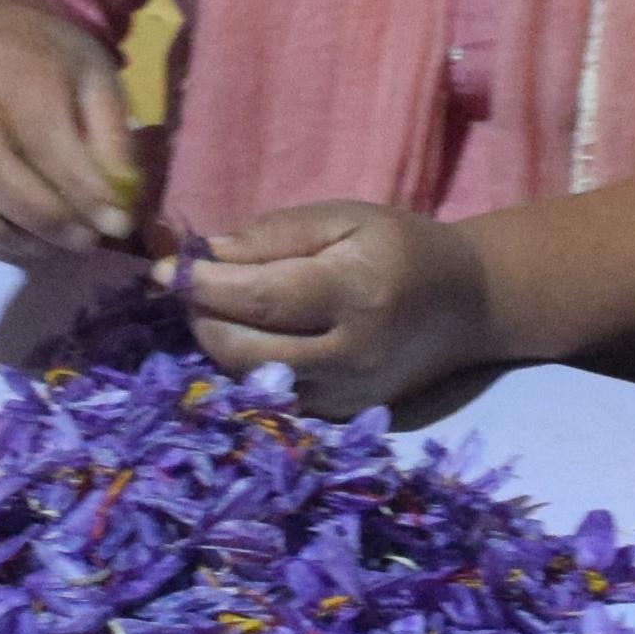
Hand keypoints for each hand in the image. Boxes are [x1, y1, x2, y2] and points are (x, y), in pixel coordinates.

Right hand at [0, 0, 147, 261]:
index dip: (84, 189)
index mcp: (7, 65)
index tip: (116, 223)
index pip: (44, 138)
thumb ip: (110, 132)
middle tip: (86, 240)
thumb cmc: (27, 57)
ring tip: (53, 243)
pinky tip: (10, 238)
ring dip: (15, 241)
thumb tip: (120, 201)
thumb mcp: (85, 69)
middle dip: (48, 220)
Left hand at [178, 201, 494, 411]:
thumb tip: (206, 253)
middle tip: (188, 286)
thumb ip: (275, 235)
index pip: (261, 299)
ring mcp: (347, 394)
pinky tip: (244, 335)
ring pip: (252, 380)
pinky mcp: (342, 414)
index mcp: (357, 294)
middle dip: (202, 317)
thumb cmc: (401, 248)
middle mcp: (352, 354)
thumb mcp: (345, 219)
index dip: (205, 286)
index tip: (167, 268)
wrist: (467, 305)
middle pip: (246, 350)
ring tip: (212, 307)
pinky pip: (272, 397)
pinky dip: (246, 367)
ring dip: (217, 344)